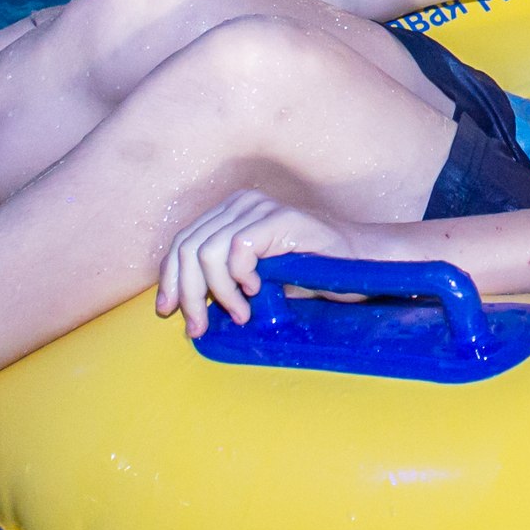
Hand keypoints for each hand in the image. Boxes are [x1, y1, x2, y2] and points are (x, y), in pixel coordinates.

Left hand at [157, 189, 362, 336]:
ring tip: (240, 314)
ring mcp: (259, 207)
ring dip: (218, 293)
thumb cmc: (311, 273)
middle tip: (198, 327)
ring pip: (207, 252)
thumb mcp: (256, 277)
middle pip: (188, 248)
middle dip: (188, 294)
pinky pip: (237, 250)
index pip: (182, 242)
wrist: (361, 262)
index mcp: (230, 213)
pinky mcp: (279, 218)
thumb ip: (223, 279)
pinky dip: (240, 278)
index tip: (168, 311)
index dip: (170, 279)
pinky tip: (258, 292)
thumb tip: (186, 307)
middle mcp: (241, 203)